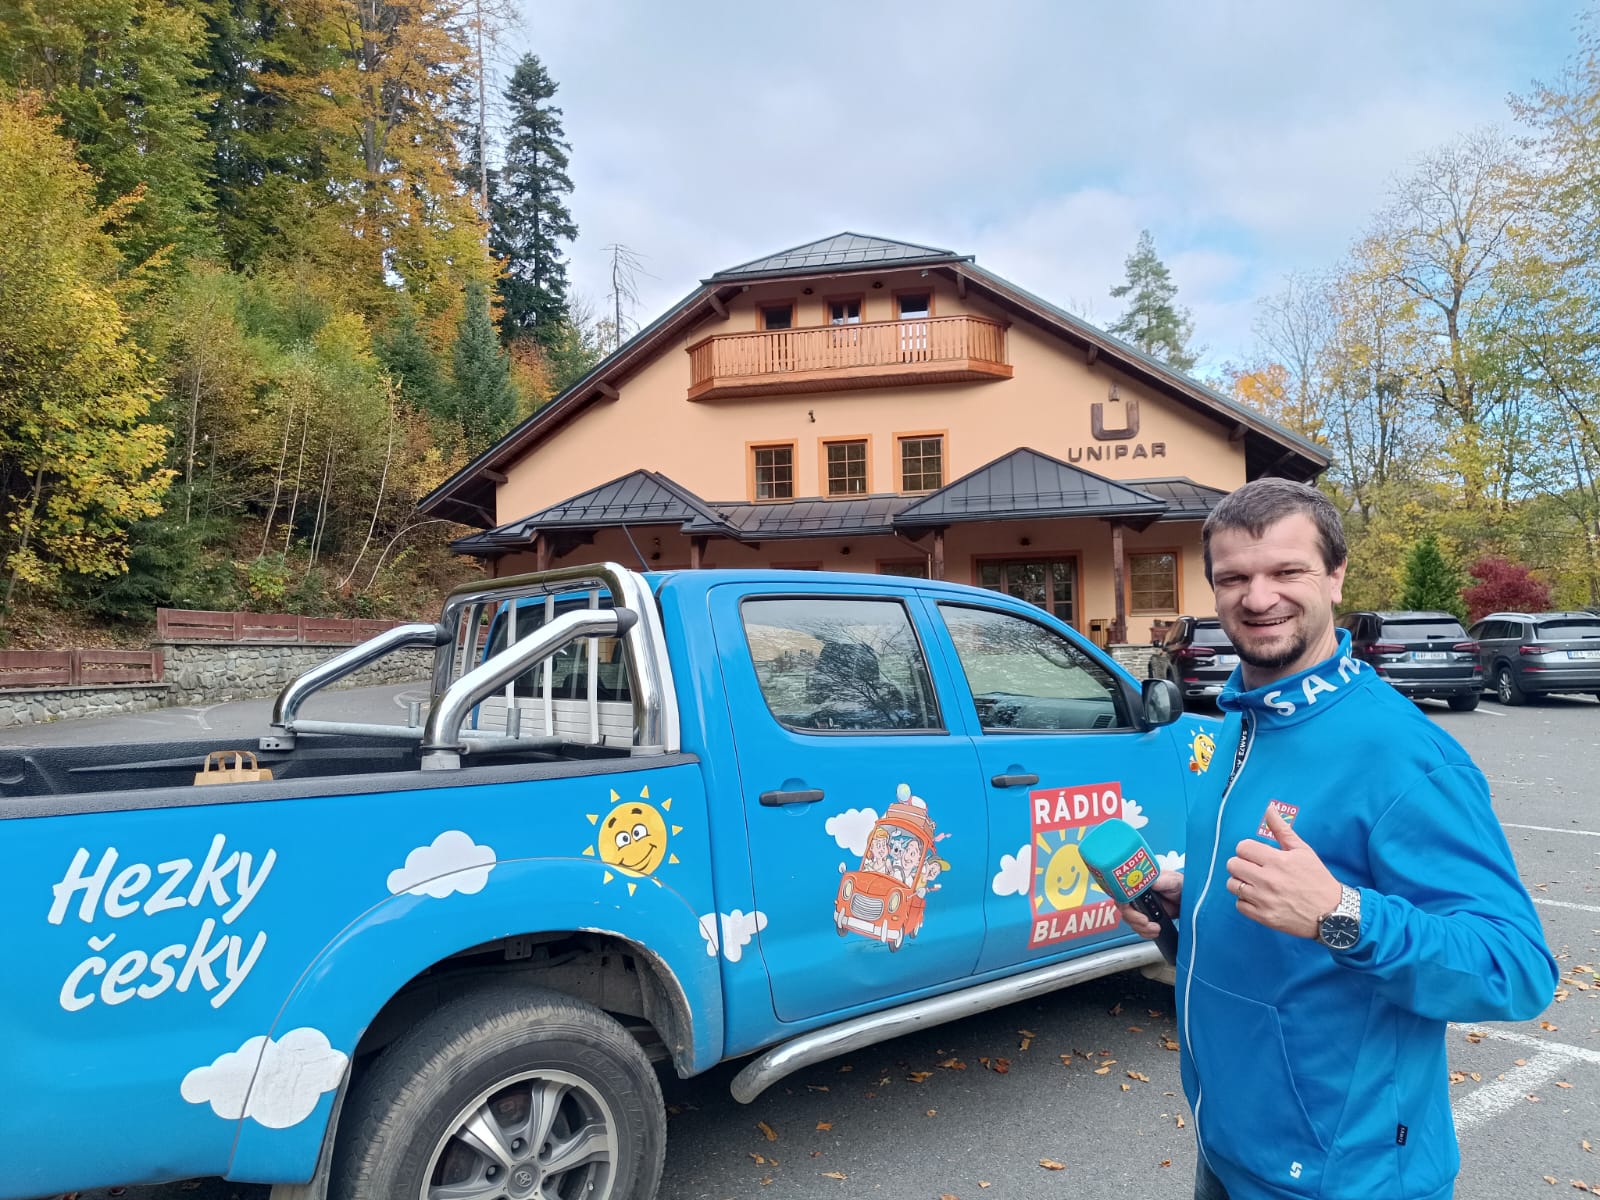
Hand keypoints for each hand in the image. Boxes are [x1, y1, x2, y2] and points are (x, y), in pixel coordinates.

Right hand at [1118, 871, 1181, 939]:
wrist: (1187, 899)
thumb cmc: (1179, 886)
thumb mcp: (1173, 881)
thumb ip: (1163, 881)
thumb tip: (1151, 882)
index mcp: (1140, 883)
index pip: (1122, 890)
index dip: (1123, 901)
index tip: (1131, 908)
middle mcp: (1137, 895)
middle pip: (1123, 907)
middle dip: (1134, 918)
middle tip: (1146, 922)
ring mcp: (1140, 907)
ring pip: (1129, 919)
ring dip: (1141, 927)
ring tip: (1155, 928)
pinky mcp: (1145, 917)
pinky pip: (1137, 927)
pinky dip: (1145, 932)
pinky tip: (1154, 931)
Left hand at [1226, 807, 1340, 938]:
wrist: (1333, 913)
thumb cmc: (1317, 879)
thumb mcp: (1303, 851)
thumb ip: (1282, 830)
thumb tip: (1270, 808)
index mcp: (1277, 861)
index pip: (1242, 848)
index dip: (1247, 849)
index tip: (1255, 855)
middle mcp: (1268, 880)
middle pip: (1232, 865)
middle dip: (1240, 864)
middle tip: (1252, 868)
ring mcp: (1265, 900)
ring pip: (1232, 885)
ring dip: (1240, 882)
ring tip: (1254, 883)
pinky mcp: (1264, 917)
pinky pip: (1239, 905)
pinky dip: (1245, 901)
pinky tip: (1258, 898)